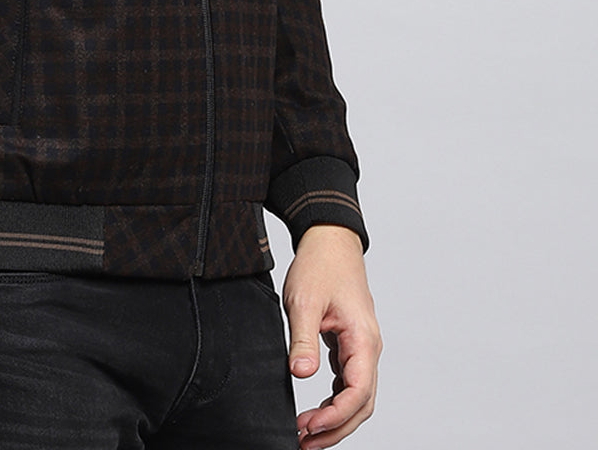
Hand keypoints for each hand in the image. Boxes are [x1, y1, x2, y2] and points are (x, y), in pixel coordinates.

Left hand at [282, 225, 380, 447]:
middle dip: (336, 428)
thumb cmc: (320, 265)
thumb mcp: (304, 300)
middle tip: (304, 443)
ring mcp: (361, 347)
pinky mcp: (350, 345)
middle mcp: (368, 348)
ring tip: (307, 434)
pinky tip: (315, 411)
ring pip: (357, 396)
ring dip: (335, 419)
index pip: (357, 392)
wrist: (329, 240)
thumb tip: (301, 375)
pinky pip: (348, 382)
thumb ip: (303, 339)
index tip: (308, 427)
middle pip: (361, 403)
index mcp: (363, 339)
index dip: (335, 417)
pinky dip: (334, 401)